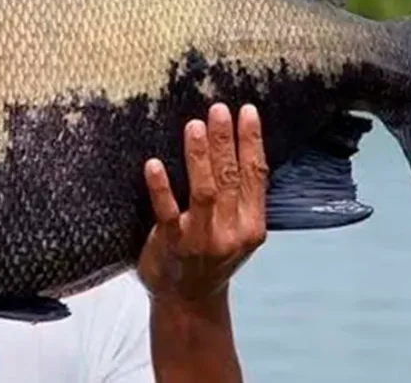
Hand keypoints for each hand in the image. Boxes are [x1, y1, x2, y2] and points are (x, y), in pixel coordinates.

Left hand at [137, 103, 267, 308]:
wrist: (188, 301)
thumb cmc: (210, 256)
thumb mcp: (237, 230)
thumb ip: (240, 197)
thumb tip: (237, 144)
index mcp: (252, 225)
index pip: (256, 175)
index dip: (252, 142)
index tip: (247, 111)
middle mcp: (231, 232)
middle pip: (231, 178)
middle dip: (225, 141)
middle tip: (218, 108)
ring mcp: (202, 239)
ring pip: (205, 192)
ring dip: (200, 157)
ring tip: (194, 126)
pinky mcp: (172, 245)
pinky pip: (166, 212)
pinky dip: (161, 187)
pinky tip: (154, 164)